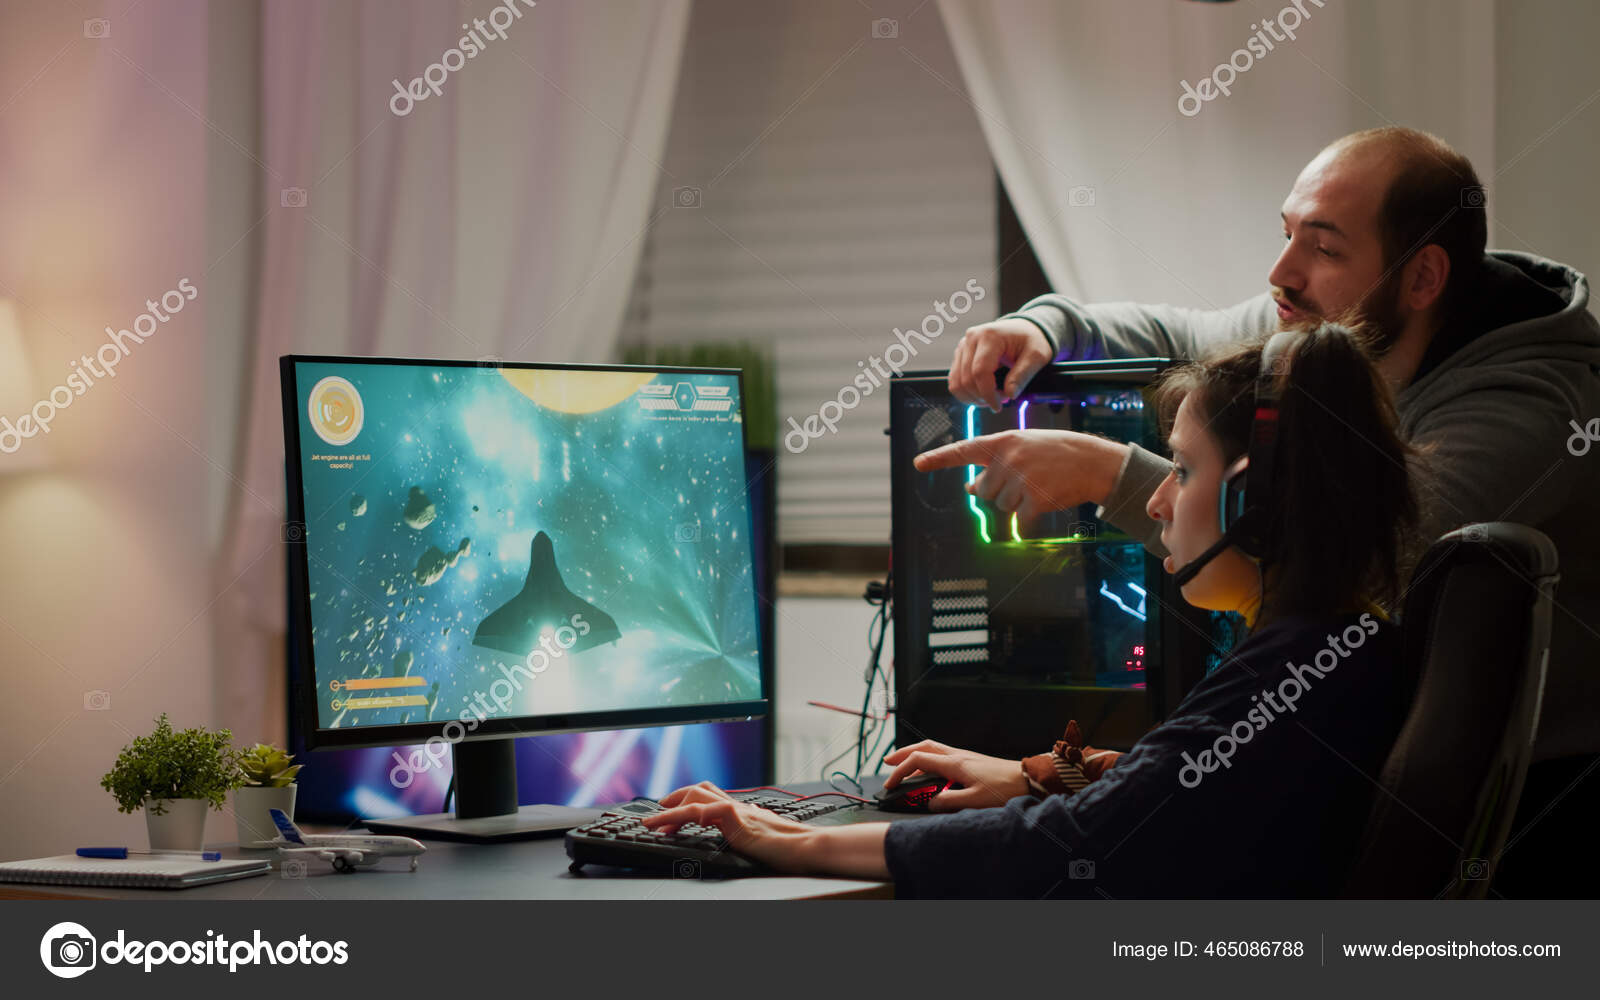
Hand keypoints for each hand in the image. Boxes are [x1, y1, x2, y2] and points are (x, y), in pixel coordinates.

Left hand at [642, 782, 819, 872]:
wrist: (807, 847)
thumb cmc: (790, 844)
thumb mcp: (764, 833)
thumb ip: (753, 825)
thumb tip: (748, 820)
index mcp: (741, 810)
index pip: (709, 795)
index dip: (686, 799)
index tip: (668, 811)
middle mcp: (737, 807)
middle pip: (699, 790)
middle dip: (673, 798)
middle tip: (655, 813)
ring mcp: (737, 812)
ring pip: (697, 798)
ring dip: (671, 809)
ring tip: (655, 822)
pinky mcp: (740, 821)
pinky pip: (710, 811)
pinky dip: (690, 814)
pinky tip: (677, 824)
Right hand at [881, 740, 1028, 810]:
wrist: (1027, 779)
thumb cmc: (1004, 789)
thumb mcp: (974, 801)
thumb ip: (948, 802)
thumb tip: (930, 803)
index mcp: (955, 764)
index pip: (918, 760)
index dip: (900, 770)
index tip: (890, 783)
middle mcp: (958, 755)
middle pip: (923, 747)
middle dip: (902, 753)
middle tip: (887, 762)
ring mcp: (964, 756)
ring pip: (932, 748)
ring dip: (915, 752)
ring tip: (903, 762)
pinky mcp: (971, 760)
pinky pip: (942, 753)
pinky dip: (928, 757)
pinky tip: (929, 767)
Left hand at [913, 429, 1127, 520]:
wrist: (1092, 462)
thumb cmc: (1055, 453)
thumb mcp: (1023, 447)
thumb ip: (995, 463)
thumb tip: (970, 488)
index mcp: (1003, 443)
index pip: (964, 450)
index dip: (939, 458)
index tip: (918, 463)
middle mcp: (1008, 460)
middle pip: (983, 490)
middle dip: (999, 490)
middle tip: (1024, 479)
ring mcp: (1020, 481)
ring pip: (1001, 505)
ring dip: (1017, 501)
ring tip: (1038, 484)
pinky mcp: (1034, 501)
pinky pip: (1020, 518)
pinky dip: (1031, 514)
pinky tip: (1046, 497)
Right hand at [948, 317, 1055, 410]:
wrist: (1024, 328)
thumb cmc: (1030, 339)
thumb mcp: (1036, 356)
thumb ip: (1022, 376)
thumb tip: (1010, 394)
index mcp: (990, 336)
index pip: (980, 372)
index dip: (987, 394)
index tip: (998, 406)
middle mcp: (972, 339)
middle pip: (966, 379)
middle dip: (982, 397)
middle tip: (1000, 400)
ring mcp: (963, 346)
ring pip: (956, 382)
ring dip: (972, 396)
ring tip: (991, 397)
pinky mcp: (960, 354)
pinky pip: (955, 379)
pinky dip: (966, 391)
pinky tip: (982, 392)